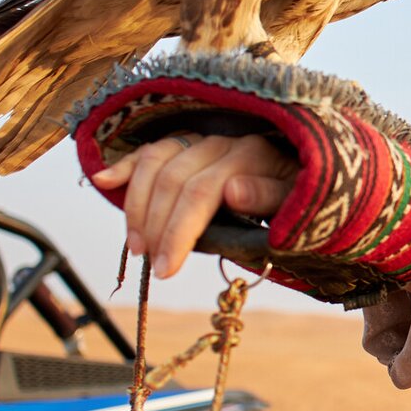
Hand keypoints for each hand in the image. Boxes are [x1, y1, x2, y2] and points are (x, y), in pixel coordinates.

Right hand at [90, 133, 296, 278]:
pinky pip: (150, 149)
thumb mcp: (299, 199)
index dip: (178, 232)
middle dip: (156, 227)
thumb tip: (231, 190)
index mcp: (250, 155)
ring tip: (135, 245)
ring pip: (155, 162)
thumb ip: (267, 195)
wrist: (307, 170)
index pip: (201, 192)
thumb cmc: (302, 192)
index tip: (165, 270)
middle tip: (150, 265)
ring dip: (137, 206)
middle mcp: (222, 142)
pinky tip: (103, 181)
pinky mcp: (188, 143)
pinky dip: (125, 166)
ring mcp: (202, 140)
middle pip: (172, 180)